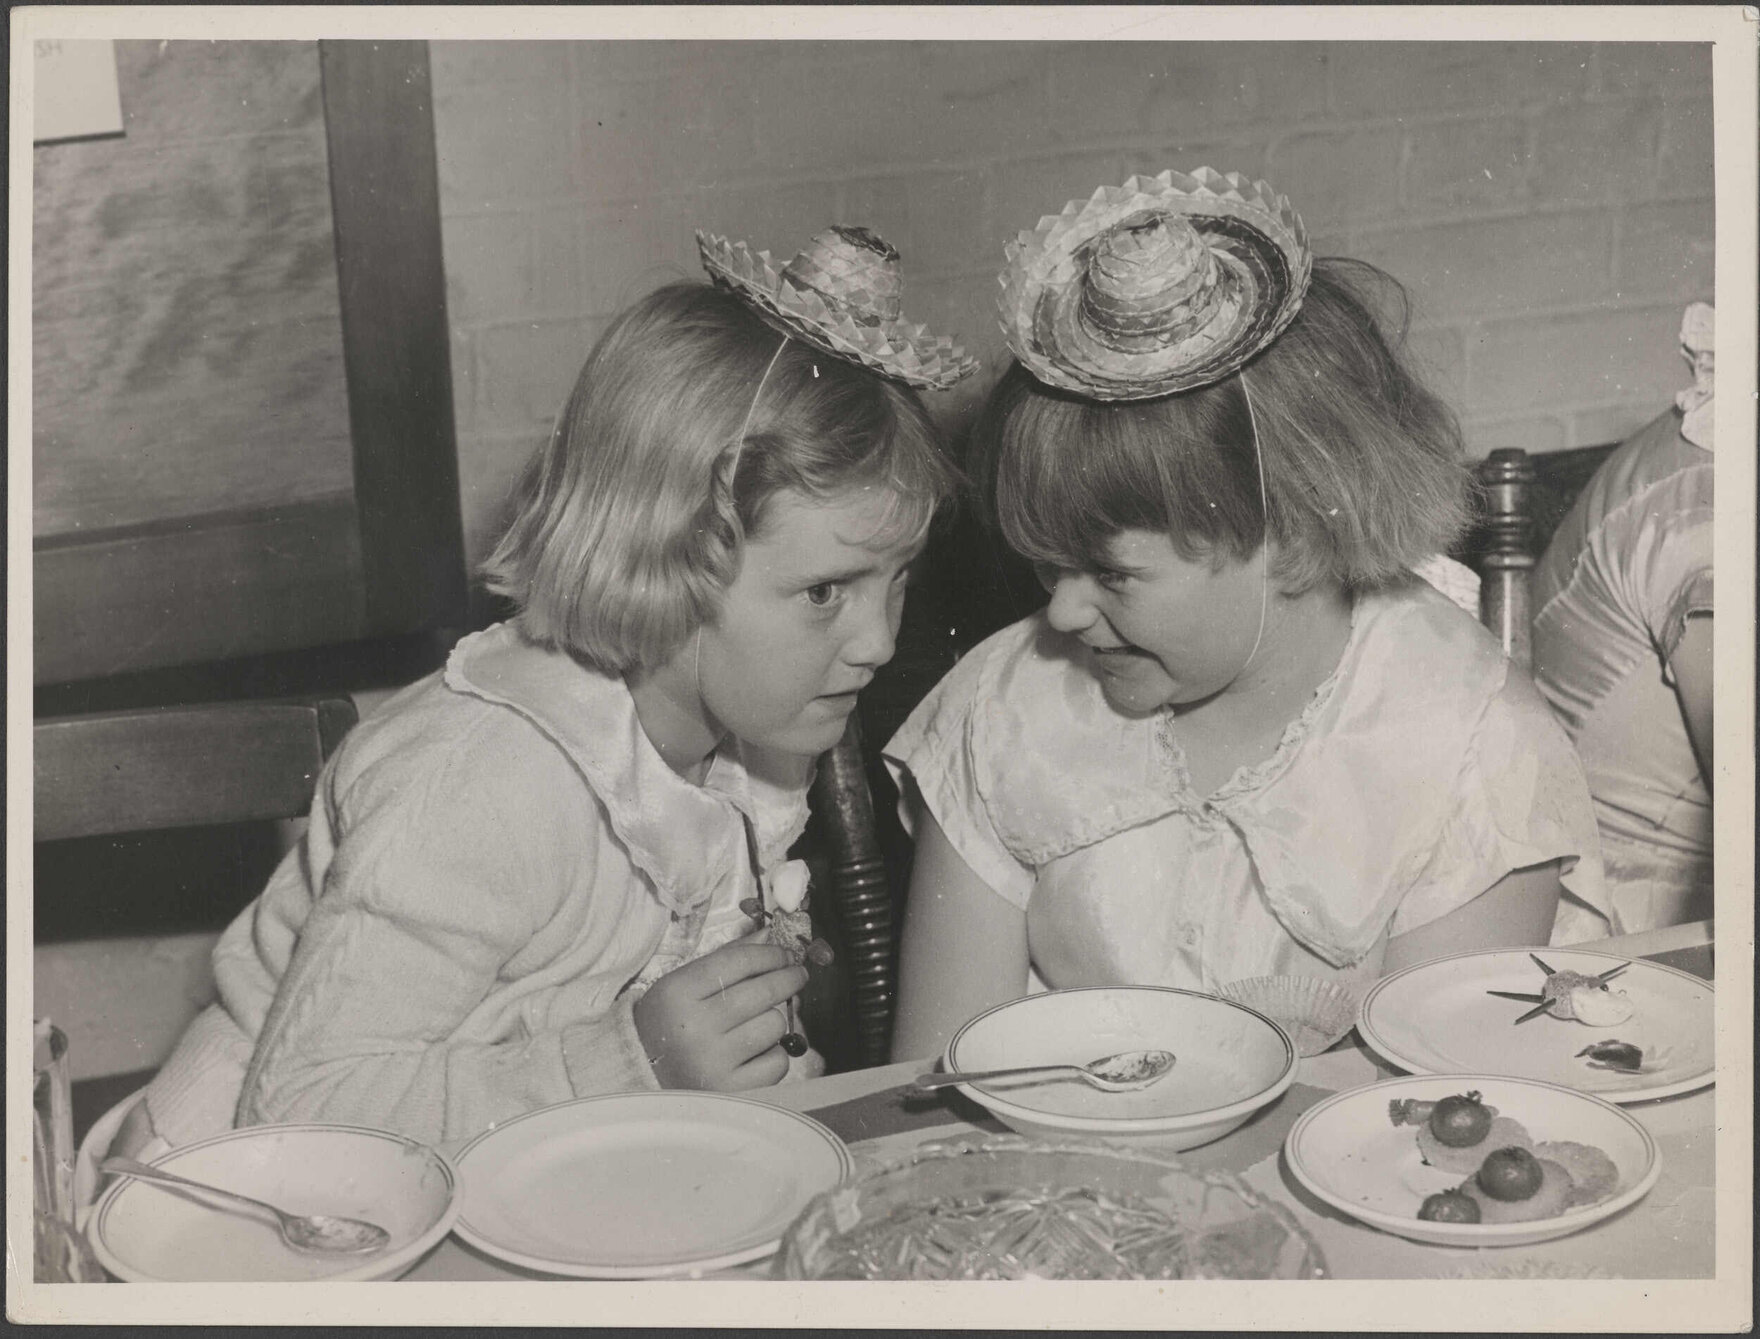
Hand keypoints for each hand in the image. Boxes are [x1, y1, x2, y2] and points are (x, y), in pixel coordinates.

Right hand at [632, 942, 806, 1090]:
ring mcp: (713, 1062)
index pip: (740, 961)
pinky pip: (777, 1062)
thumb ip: (727, 958)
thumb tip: (769, 936)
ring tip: (758, 1022)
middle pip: (763, 991)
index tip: (786, 955)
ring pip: (774, 1025)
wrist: (643, 1076)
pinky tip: (756, 1052)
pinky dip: (774, 1054)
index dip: (771, 954)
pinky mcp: (731, 1091)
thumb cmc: (671, 1022)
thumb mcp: (685, 984)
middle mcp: (694, 1027)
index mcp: (678, 993)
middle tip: (797, 975)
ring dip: (774, 1020)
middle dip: (788, 978)